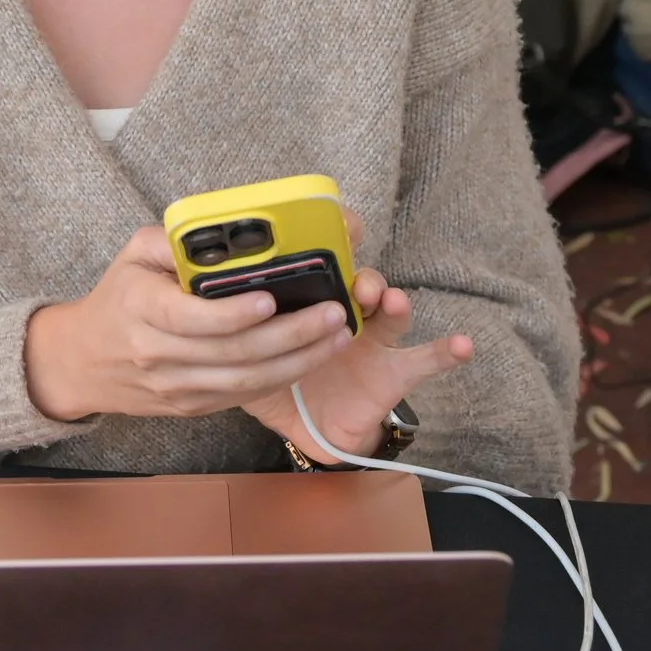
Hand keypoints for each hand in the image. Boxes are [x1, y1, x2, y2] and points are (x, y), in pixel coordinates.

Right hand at [24, 226, 355, 421]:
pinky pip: (244, 395)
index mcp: (142, 309)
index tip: (271, 297)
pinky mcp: (192, 407)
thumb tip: (222, 229)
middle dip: (291, 335)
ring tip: (337, 336)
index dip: (233, 313)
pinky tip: (312, 357)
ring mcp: (177, 388)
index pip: (191, 317)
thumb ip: (173, 239)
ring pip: (247, 381)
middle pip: (233, 353)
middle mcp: (158, 355)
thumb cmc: (118, 298)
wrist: (84, 361)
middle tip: (333, 313)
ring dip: (299, 360)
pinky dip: (282, 377)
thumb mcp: (132, 255)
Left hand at [242, 216, 471, 458]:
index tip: (326, 224)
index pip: (319, 259)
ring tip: (388, 301)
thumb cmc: (275, 376)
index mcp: (307, 298)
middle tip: (350, 279)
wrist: (307, 425)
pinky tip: (463, 345)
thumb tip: (188, 293)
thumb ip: (222, 323)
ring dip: (391, 302)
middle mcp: (343, 310)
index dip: (327, 239)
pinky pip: (423, 360)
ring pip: (387, 312)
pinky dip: (446, 352)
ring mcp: (372, 339)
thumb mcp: (241, 348)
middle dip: (356, 274)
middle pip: (355, 281)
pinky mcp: (393, 371)